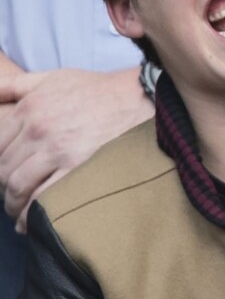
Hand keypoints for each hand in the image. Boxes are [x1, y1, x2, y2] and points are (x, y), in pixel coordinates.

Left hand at [0, 67, 153, 231]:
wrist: (136, 97)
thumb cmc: (97, 89)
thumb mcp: (54, 77)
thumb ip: (17, 84)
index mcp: (30, 108)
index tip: (5, 173)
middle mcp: (38, 130)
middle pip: (4, 169)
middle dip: (4, 186)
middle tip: (12, 195)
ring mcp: (57, 150)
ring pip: (17, 186)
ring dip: (13, 204)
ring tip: (19, 211)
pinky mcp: (77, 167)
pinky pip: (42, 198)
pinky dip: (30, 214)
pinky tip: (30, 221)